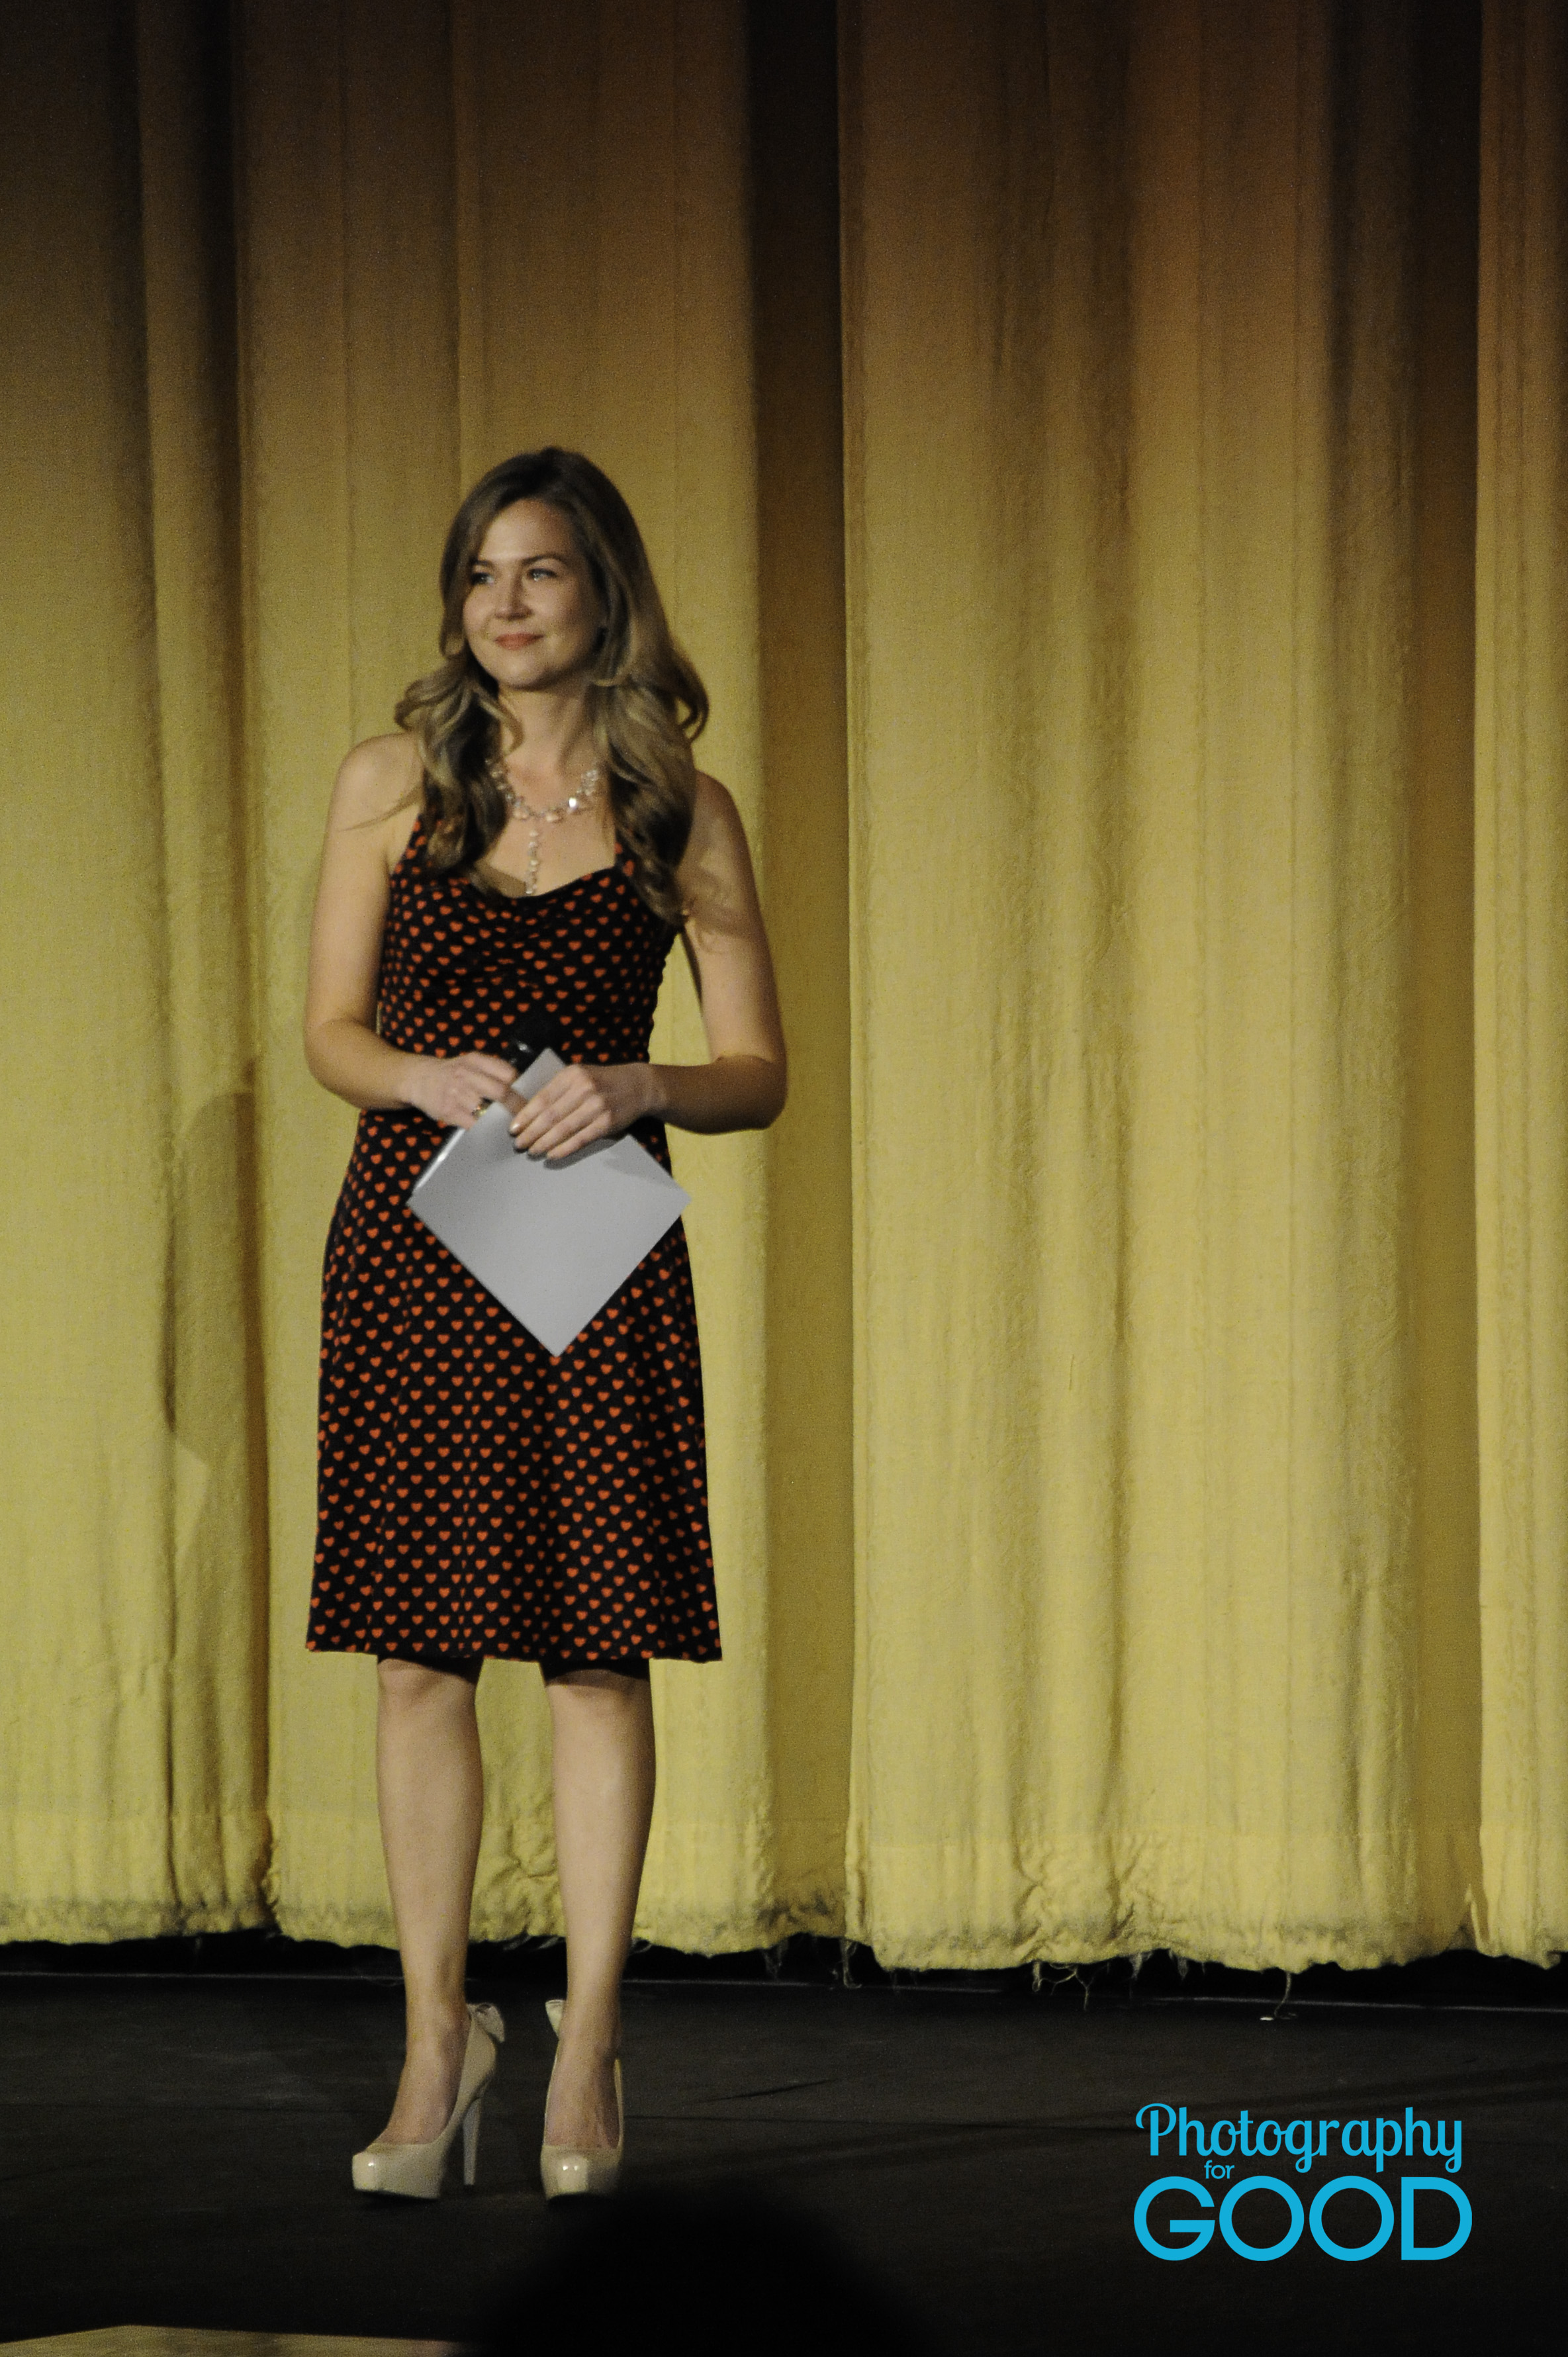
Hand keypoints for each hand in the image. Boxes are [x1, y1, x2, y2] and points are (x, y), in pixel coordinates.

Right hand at [402, 1051, 517, 1128]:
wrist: (418, 1078)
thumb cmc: (451, 1072)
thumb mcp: (470, 1062)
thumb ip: (492, 1071)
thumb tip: (520, 1086)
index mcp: (475, 1060)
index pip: (507, 1073)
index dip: (520, 1087)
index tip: (527, 1097)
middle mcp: (466, 1074)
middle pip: (501, 1092)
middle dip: (517, 1106)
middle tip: (524, 1116)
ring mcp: (456, 1094)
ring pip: (489, 1110)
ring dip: (502, 1120)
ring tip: (510, 1125)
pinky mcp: (449, 1111)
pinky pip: (474, 1124)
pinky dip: (486, 1129)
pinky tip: (491, 1130)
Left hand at [509, 1062, 653, 1159]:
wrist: (638, 1086)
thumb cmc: (602, 1082)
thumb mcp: (579, 1076)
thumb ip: (558, 1090)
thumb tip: (529, 1113)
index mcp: (572, 1075)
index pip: (542, 1098)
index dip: (525, 1116)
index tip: (513, 1128)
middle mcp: (584, 1089)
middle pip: (550, 1116)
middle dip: (531, 1133)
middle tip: (518, 1144)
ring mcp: (597, 1106)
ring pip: (563, 1129)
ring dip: (544, 1143)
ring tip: (532, 1151)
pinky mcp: (607, 1123)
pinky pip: (580, 1139)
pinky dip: (563, 1149)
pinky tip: (551, 1154)